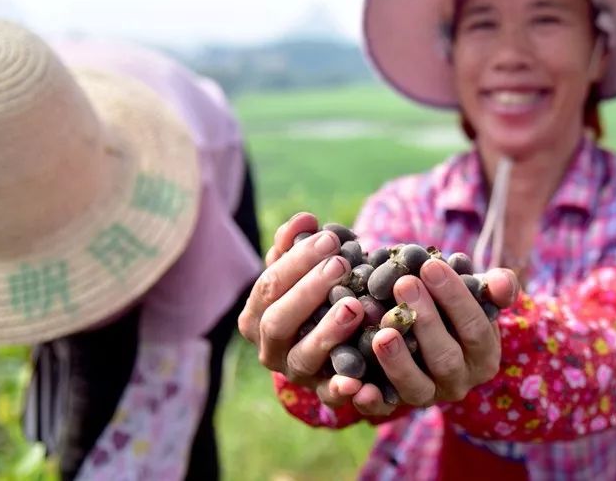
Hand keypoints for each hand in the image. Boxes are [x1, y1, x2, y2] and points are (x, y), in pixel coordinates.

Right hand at [237, 213, 366, 401]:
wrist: (340, 342)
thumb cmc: (319, 294)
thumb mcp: (305, 269)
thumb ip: (299, 244)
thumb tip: (305, 219)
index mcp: (257, 315)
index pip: (268, 285)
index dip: (297, 260)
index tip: (330, 239)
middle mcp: (269, 348)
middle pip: (278, 321)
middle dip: (309, 291)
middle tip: (341, 265)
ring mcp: (295, 373)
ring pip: (302, 357)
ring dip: (326, 332)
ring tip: (354, 307)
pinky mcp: (323, 394)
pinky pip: (330, 396)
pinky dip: (342, 390)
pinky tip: (359, 381)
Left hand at [349, 261, 518, 415]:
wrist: (428, 335)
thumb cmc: (451, 306)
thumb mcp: (476, 295)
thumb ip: (494, 287)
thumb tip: (502, 282)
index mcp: (483, 355)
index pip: (475, 328)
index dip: (455, 297)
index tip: (431, 265)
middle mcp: (458, 381)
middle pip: (445, 357)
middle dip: (425, 320)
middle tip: (403, 284)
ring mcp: (427, 396)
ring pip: (416, 387)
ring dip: (398, 360)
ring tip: (382, 332)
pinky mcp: (395, 406)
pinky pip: (383, 409)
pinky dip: (371, 400)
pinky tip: (357, 387)